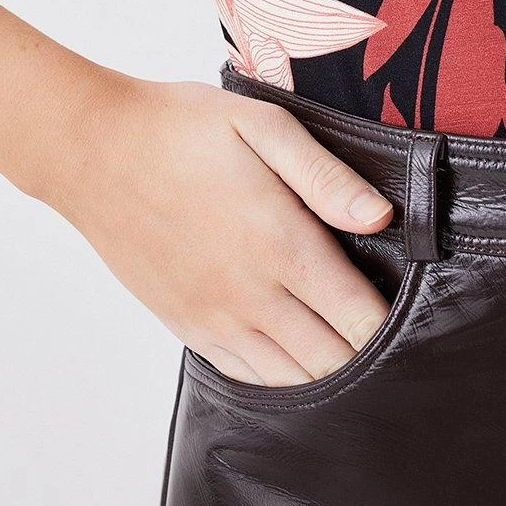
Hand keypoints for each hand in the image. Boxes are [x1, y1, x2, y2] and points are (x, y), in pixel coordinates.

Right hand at [49, 72, 394, 386]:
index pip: (361, 319)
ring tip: (350, 345)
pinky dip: (283, 377)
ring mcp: (215, 318)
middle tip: (389, 329)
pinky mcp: (186, 325)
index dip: (396, 325)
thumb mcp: (259, 125)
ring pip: (293, 380)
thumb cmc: (179, 127)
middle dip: (372, 355)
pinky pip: (247, 376)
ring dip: (330, 372)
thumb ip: (324, 174)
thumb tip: (382, 217)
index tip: (412, 307)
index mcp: (281, 244)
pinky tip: (296, 353)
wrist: (93, 150)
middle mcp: (251, 295)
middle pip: (336, 362)